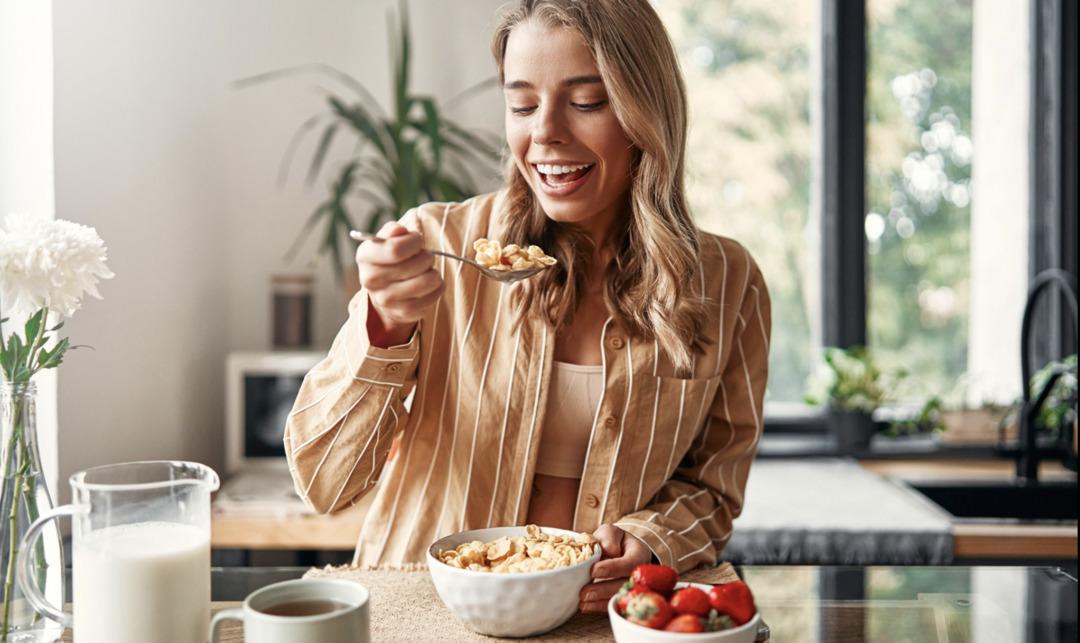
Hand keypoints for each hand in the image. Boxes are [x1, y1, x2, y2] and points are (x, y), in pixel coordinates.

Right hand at [356, 221, 443, 346]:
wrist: (385, 290)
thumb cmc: (390, 259)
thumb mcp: (387, 240)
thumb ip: (393, 231)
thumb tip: (399, 230)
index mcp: (365, 256)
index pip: (395, 249)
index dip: (415, 241)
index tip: (417, 241)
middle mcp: (371, 281)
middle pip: (416, 265)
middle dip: (427, 256)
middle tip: (424, 257)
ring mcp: (386, 300)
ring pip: (428, 281)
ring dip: (434, 273)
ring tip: (427, 271)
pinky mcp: (403, 313)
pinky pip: (433, 297)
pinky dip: (437, 288)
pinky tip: (429, 285)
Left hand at [578, 524, 653, 612]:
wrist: (619, 554)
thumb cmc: (614, 542)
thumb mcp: (611, 532)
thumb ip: (609, 536)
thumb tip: (609, 552)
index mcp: (639, 554)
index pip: (629, 563)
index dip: (612, 568)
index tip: (593, 571)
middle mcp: (639, 574)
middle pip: (624, 585)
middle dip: (603, 590)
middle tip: (584, 592)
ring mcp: (632, 588)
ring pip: (618, 598)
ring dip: (599, 601)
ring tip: (583, 601)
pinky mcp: (623, 598)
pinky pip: (613, 605)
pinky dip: (598, 607)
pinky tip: (585, 606)